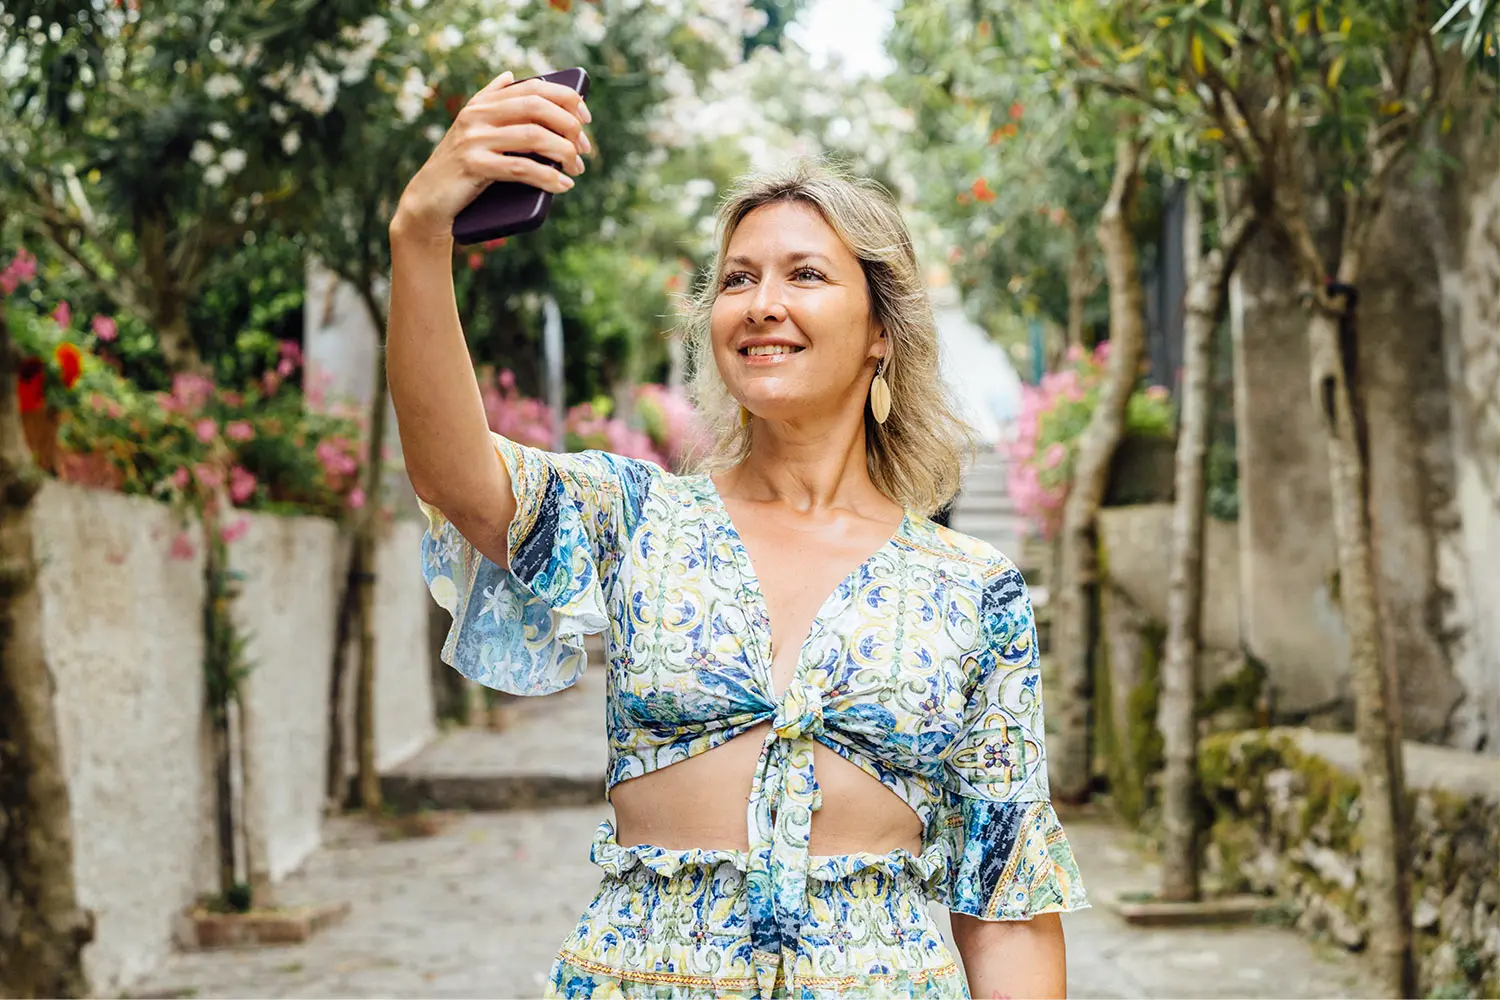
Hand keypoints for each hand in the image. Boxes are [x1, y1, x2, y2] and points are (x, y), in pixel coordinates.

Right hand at [391, 71, 592, 243]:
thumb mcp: (472, 130)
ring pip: (533, 136)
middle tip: (585, 148)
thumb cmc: (459, 170)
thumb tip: (511, 75)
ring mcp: (474, 139)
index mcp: (482, 104)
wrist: (427, 203)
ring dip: (564, 153)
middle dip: (569, 126)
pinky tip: (563, 186)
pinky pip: (521, 168)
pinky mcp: (473, 165)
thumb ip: (490, 101)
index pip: (533, 88)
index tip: (586, 117)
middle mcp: (478, 116)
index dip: (566, 98)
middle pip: (537, 108)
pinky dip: (548, 177)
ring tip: (577, 169)